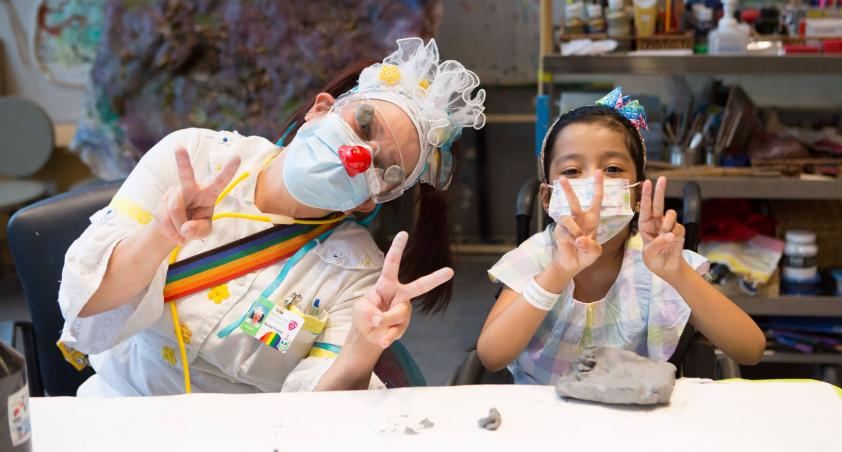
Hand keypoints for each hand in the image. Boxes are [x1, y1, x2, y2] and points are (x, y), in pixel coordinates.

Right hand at [152, 147, 240, 245]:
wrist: (175, 231)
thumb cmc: (195, 226)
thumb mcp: (204, 231)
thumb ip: (198, 230)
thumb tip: (186, 228)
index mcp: (208, 194)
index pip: (220, 182)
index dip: (228, 170)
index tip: (237, 157)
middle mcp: (191, 189)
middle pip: (186, 176)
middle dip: (183, 162)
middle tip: (179, 148)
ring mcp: (174, 194)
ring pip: (174, 208)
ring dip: (179, 226)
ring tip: (183, 235)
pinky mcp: (161, 201)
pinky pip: (164, 218)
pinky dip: (171, 231)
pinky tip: (176, 236)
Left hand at [352, 231, 453, 348]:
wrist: (368, 334)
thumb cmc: (364, 315)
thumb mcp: (361, 310)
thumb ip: (371, 312)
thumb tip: (381, 319)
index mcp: (386, 284)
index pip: (392, 264)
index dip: (397, 248)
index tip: (404, 233)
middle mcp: (400, 295)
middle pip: (419, 286)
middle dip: (435, 279)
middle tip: (450, 272)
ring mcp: (404, 310)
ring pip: (400, 313)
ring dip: (385, 320)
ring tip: (376, 324)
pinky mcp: (403, 326)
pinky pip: (397, 331)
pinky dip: (387, 336)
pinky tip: (383, 338)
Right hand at [550, 170, 603, 275]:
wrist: (572, 264)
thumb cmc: (585, 255)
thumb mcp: (595, 252)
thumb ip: (591, 246)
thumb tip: (579, 239)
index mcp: (592, 219)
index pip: (596, 200)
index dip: (598, 186)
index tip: (599, 172)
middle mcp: (579, 219)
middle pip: (573, 201)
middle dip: (568, 189)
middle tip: (562, 178)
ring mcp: (567, 224)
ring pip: (567, 218)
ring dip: (575, 230)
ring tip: (578, 241)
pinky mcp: (559, 231)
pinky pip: (563, 230)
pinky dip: (569, 238)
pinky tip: (571, 244)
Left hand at [638, 177, 686, 279]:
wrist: (667, 268)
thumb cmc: (654, 259)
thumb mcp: (650, 254)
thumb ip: (658, 244)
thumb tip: (671, 234)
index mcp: (644, 225)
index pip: (645, 207)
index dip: (646, 195)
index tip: (647, 182)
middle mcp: (656, 222)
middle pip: (658, 203)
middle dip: (660, 191)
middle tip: (662, 178)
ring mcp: (669, 225)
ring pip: (671, 214)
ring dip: (668, 224)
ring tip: (665, 236)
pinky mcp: (679, 230)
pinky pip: (679, 228)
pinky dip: (676, 235)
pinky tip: (672, 243)